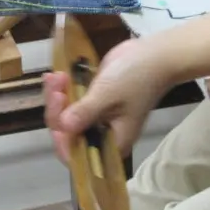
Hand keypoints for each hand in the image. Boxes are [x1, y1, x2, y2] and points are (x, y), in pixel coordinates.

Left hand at [43, 39, 172, 162]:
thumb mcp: (109, 95)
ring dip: (56, 98)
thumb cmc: (137, 78)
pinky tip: (54, 76)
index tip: (58, 123)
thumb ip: (86, 113)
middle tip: (56, 90)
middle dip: (58, 113)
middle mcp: (101, 135)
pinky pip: (70, 102)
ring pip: (65, 116)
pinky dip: (60, 90)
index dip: (64, 143)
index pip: (80, 155)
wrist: (154, 55)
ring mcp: (96, 117)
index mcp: (112, 143)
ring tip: (56, 77)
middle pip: (68, 134)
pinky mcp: (92, 101)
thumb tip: (64, 127)